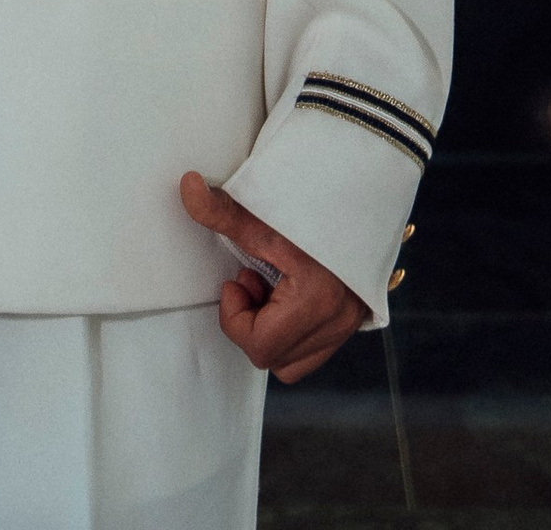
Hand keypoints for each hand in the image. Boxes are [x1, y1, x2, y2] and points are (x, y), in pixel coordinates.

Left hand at [179, 171, 366, 384]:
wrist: (363, 192)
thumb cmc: (316, 203)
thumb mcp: (267, 213)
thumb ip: (224, 211)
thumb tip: (188, 187)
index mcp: (317, 299)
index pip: (259, 346)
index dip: (235, 317)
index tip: (237, 281)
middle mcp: (337, 322)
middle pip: (272, 358)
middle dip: (252, 322)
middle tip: (254, 281)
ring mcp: (348, 325)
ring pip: (292, 362)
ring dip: (272, 329)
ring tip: (272, 288)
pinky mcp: (352, 322)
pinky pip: (311, 351)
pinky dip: (291, 330)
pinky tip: (290, 294)